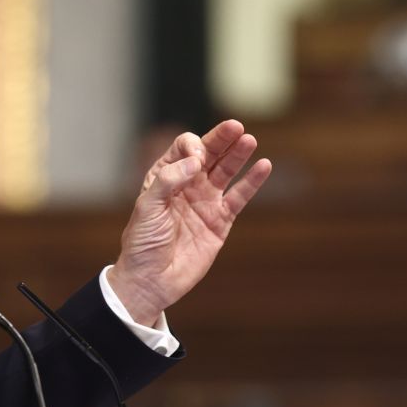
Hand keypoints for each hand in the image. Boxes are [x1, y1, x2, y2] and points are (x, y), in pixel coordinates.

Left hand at [107, 120, 271, 324]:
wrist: (151, 280)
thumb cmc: (143, 243)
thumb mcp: (146, 208)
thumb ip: (168, 181)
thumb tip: (196, 161)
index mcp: (164, 177)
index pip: (184, 149)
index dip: (192, 148)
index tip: (196, 161)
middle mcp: (187, 185)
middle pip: (208, 154)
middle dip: (221, 139)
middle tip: (236, 126)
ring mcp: (205, 202)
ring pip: (226, 171)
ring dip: (237, 155)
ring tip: (250, 140)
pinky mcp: (220, 221)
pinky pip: (239, 197)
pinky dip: (252, 182)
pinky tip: (264, 166)